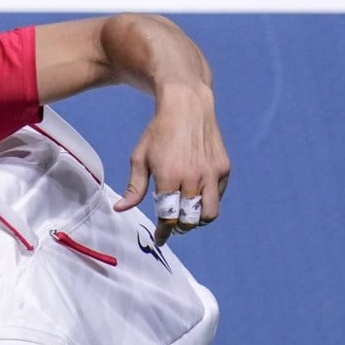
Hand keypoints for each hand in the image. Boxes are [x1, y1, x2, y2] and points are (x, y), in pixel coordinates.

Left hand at [113, 83, 230, 245]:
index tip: (159, 238)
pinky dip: (207, 202)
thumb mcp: (139, 158)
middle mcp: (193, 177)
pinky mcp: (223, 168)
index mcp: (169, 177)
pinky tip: (195, 195)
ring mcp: (211, 173)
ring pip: (209, 213)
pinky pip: (218, 196)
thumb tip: (120, 209)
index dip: (163, 232)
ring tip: (186, 213)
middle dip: (179, 227)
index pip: (168, 217)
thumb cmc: (159, 133)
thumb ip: (133, 188)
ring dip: (197, 220)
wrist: (187, 106)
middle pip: (189, 220)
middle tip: (171, 223)